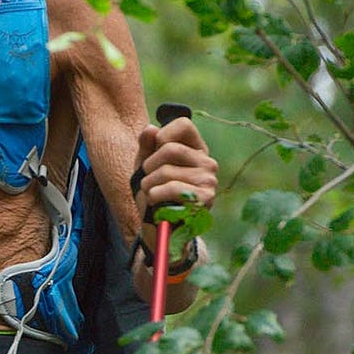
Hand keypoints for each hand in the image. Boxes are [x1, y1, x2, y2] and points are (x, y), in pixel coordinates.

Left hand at [132, 117, 216, 259]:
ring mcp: (209, 181)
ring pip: (166, 170)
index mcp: (196, 150)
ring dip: (148, 184)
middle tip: (147, 180)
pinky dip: (155, 196)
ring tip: (151, 194)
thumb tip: (150, 129)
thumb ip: (146, 146)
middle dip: (149, 166)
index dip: (162, 135)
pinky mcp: (205, 199)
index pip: (183, 124)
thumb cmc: (153, 194)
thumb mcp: (145, 166)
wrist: (158, 228)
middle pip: (169, 148)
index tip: (154, 152)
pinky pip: (171, 188)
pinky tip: (156, 203)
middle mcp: (207, 162)